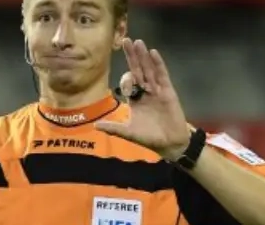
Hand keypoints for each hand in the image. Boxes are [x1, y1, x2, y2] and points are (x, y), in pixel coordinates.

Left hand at [95, 39, 191, 160]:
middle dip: (132, 57)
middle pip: (138, 70)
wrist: (169, 143)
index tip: (127, 83)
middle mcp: (145, 92)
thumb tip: (95, 126)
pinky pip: (162, 75)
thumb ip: (114, 128)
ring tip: (138, 42)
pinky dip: (158, 64)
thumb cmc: (149, 137)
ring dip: (143, 56)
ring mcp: (157, 90)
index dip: (126, 80)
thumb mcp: (128, 132)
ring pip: (149, 70)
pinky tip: (153, 53)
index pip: (129, 83)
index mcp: (135, 99)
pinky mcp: (168, 91)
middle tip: (125, 40)